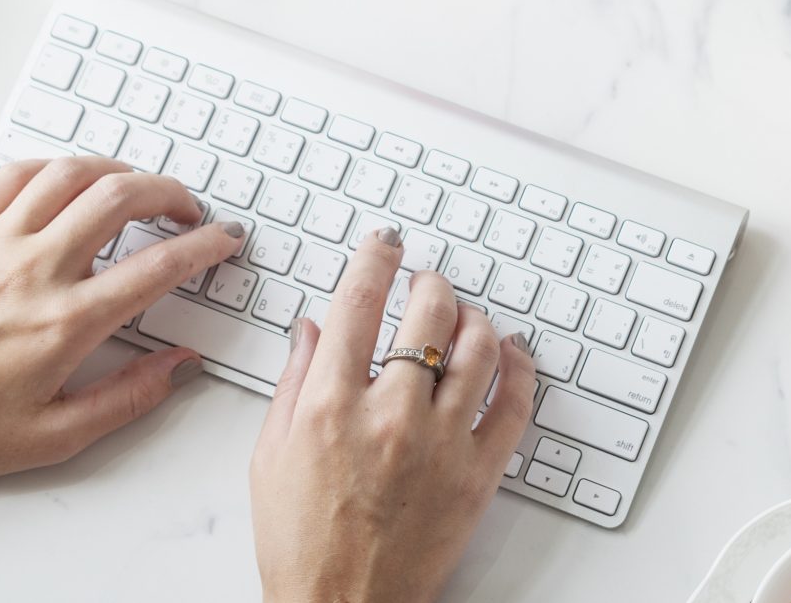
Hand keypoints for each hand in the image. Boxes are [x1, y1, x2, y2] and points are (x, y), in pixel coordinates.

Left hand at [0, 156, 244, 477]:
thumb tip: (180, 366)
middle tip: (185, 207)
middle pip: (122, 199)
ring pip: (73, 173)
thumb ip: (129, 398)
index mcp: (67, 323)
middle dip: (169, 192)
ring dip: (117, 170)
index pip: (158, 267)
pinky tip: (69, 179)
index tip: (222, 239)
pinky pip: (18, 173)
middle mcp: (37, 271)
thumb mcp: (56, 435)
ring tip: (135, 186)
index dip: (204, 246)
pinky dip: (55, 166)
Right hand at [250, 227, 536, 602]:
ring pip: (478, 348)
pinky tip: (511, 354)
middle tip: (426, 283)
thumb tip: (312, 330)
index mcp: (331, 405)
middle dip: (429, 283)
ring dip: (473, 318)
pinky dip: (519, 368)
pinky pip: (515, 405)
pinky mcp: (478, 476)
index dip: (376, 258)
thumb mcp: (272, 456)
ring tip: (463, 317)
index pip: (360, 301)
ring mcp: (441, 444)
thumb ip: (294, 383)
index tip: (385, 244)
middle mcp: (390, 416)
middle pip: (428, 312)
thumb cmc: (302, 545)